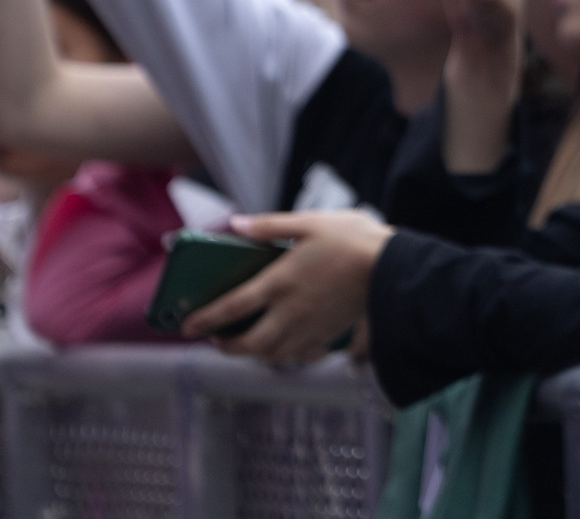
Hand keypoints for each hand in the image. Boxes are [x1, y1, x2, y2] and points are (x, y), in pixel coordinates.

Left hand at [187, 210, 391, 365]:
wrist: (393, 268)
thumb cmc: (353, 239)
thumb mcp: (310, 222)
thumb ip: (269, 226)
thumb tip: (235, 225)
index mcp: (280, 283)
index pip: (231, 308)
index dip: (205, 319)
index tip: (187, 327)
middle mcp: (290, 312)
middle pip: (248, 344)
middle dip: (226, 347)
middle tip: (216, 340)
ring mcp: (310, 328)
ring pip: (271, 355)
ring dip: (252, 353)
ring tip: (247, 343)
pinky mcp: (328, 336)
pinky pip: (299, 357)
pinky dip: (286, 356)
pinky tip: (286, 346)